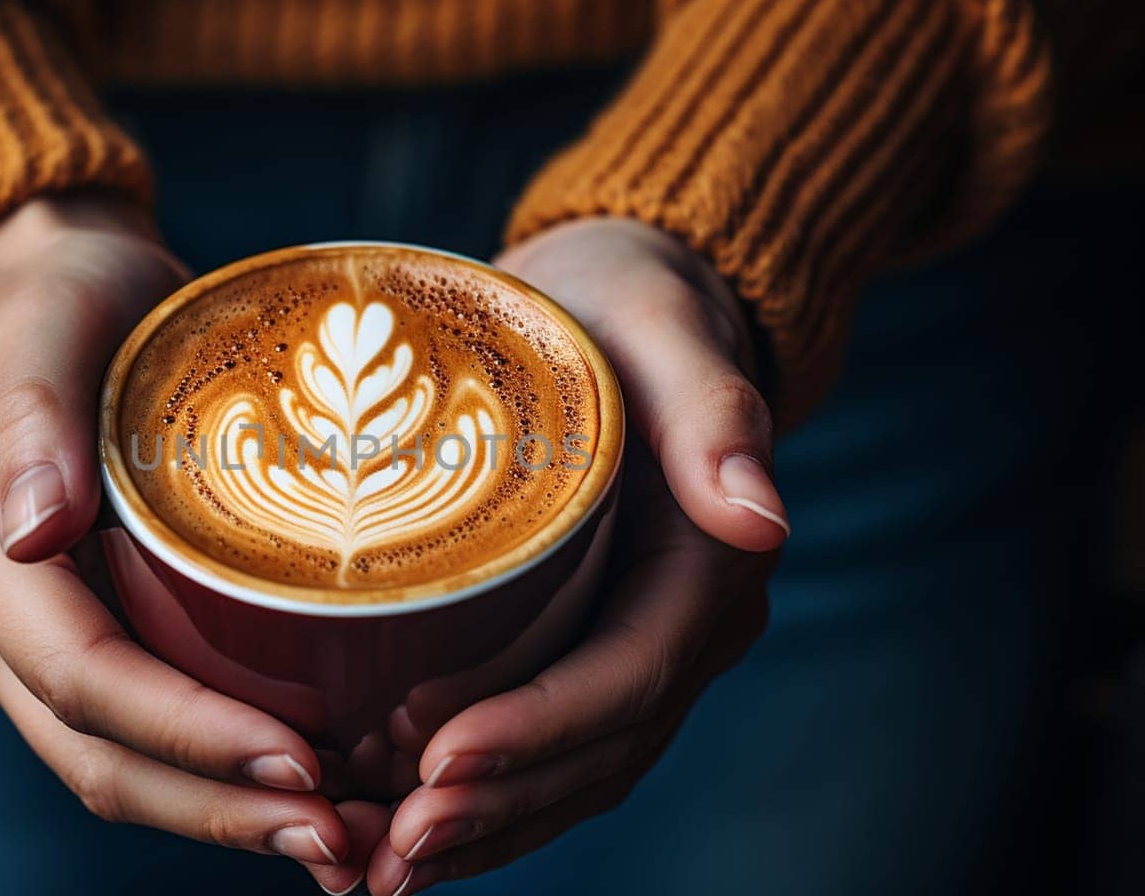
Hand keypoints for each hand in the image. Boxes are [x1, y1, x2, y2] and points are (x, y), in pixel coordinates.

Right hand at [0, 195, 350, 867]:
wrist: (34, 288)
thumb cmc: (56, 291)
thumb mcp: (43, 317)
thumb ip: (35, 410)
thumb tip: (34, 528)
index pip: (82, 677)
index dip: (190, 734)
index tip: (302, 764)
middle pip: (100, 755)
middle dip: (220, 810)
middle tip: (344, 844)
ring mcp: (18, 640)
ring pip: (114, 765)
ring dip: (224, 816)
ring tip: (342, 841)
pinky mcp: (68, 637)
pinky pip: (136, 732)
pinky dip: (215, 776)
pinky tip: (305, 791)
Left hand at [361, 218, 787, 893]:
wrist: (620, 307)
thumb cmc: (628, 303)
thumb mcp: (663, 327)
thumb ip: (714, 410)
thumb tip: (761, 514)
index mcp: (709, 564)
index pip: (625, 677)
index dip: (535, 731)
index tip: (436, 762)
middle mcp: (685, 628)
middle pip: (594, 751)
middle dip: (494, 808)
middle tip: (389, 848)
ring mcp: (640, 649)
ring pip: (570, 773)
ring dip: (482, 831)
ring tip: (383, 869)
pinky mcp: (589, 649)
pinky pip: (547, 750)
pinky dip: (484, 802)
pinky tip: (404, 831)